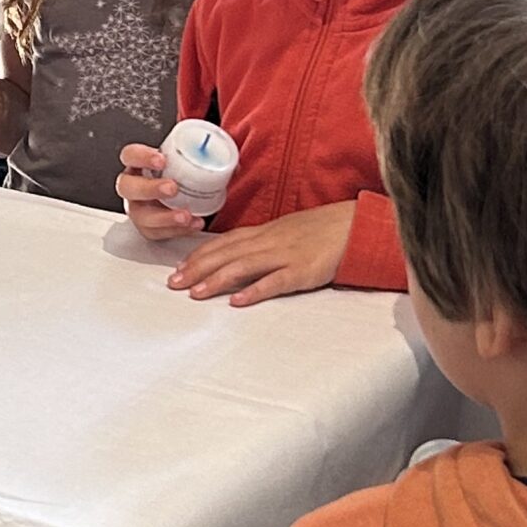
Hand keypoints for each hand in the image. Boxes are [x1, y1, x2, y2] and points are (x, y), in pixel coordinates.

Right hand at [117, 142, 201, 244]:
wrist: (181, 199)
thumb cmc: (180, 177)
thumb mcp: (185, 162)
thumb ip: (202, 155)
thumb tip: (230, 159)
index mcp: (139, 165)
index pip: (130, 155)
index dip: (141, 156)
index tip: (162, 159)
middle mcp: (134, 188)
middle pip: (128, 187)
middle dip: (149, 188)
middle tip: (172, 188)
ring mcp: (139, 210)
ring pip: (141, 216)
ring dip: (164, 217)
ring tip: (185, 215)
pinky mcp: (149, 229)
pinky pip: (158, 234)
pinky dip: (177, 231)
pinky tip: (193, 224)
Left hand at [165, 201, 355, 305]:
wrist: (353, 225)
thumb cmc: (319, 230)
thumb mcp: (284, 232)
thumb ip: (260, 243)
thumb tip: (234, 256)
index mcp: (263, 232)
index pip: (223, 243)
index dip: (198, 255)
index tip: (177, 269)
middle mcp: (268, 241)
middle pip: (225, 254)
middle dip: (197, 269)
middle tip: (173, 284)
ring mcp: (285, 255)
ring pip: (243, 266)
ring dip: (216, 280)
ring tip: (195, 294)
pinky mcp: (302, 271)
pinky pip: (275, 281)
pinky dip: (254, 291)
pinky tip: (237, 301)